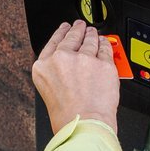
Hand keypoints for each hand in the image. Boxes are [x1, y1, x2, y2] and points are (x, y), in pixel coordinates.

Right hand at [32, 21, 120, 135]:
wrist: (84, 125)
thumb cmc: (67, 117)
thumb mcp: (48, 90)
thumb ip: (56, 73)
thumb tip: (68, 62)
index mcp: (44, 66)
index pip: (53, 41)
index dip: (61, 32)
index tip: (65, 28)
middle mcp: (62, 59)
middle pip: (72, 37)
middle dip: (78, 29)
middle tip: (81, 26)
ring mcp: (83, 59)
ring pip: (90, 40)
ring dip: (92, 35)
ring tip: (93, 33)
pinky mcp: (102, 63)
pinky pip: (105, 49)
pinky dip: (105, 45)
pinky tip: (104, 43)